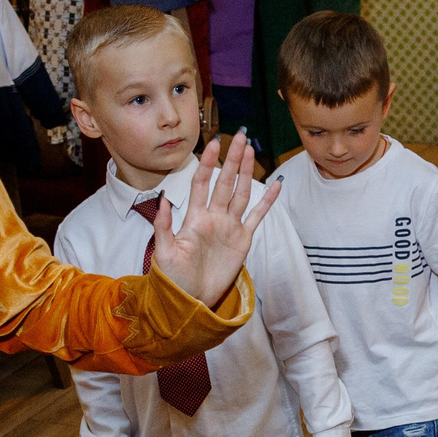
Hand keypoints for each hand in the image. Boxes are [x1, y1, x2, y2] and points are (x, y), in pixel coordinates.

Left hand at [145, 133, 281, 308]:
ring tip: (251, 151)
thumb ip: (163, 227)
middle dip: (231, 159)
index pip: (201, 183)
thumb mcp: (163, 253)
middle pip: (225, 182)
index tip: (213, 143)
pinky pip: (257, 216)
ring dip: (246, 173)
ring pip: (241, 194)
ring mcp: (229, 227)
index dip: (208, 163)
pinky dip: (267, 201)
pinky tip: (275, 185)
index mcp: (194, 218)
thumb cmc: (174, 278)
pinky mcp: (242, 240)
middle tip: (239, 136)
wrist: (191, 300)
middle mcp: (213, 218)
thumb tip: (162, 200)